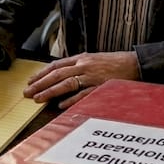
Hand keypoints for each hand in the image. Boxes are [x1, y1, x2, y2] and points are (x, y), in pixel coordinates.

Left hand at [23, 51, 139, 108]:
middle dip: (40, 83)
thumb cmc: (116, 64)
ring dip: (50, 91)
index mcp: (82, 58)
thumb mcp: (95, 60)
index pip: (56, 65)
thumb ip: (79, 66)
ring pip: (66, 83)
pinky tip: (60, 105)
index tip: (31, 80)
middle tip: (27, 92)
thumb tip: (63, 75)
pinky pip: (82, 94)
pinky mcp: (100, 86)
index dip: (42, 73)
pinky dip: (71, 100)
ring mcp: (92, 76)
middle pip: (56, 74)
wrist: (136, 64)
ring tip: (38, 98)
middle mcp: (84, 66)